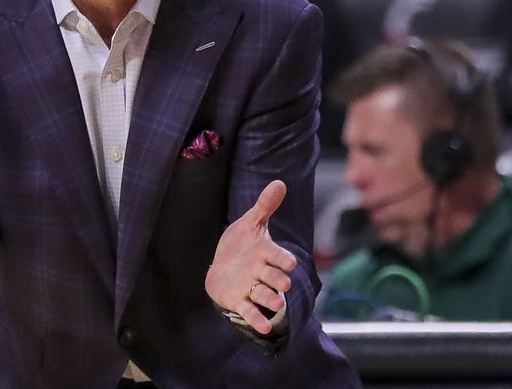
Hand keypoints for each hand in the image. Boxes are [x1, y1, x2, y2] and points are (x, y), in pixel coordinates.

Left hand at [204, 180, 296, 334]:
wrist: (223, 265)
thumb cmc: (241, 244)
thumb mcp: (250, 223)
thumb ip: (265, 206)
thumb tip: (280, 182)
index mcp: (265, 253)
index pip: (279, 256)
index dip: (282, 259)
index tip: (288, 262)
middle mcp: (262, 272)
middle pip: (275, 278)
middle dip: (278, 280)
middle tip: (283, 283)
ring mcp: (252, 287)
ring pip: (265, 295)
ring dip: (271, 300)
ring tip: (277, 304)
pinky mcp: (239, 300)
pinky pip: (250, 311)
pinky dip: (256, 319)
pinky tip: (263, 328)